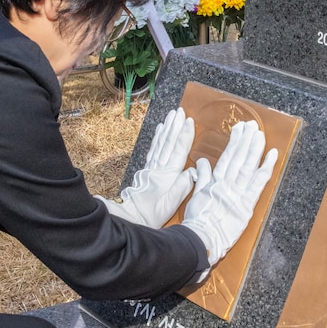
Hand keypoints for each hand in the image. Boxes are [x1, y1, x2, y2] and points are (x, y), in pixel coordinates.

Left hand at [97, 106, 195, 227]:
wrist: (132, 216)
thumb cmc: (153, 213)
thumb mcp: (171, 204)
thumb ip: (183, 186)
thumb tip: (194, 170)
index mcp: (168, 175)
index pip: (178, 150)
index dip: (185, 135)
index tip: (189, 121)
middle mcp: (159, 168)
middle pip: (168, 142)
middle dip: (175, 125)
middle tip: (179, 111)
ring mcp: (152, 167)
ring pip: (160, 143)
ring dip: (167, 128)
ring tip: (171, 116)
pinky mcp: (147, 170)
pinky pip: (153, 149)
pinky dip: (157, 138)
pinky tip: (159, 130)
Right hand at [181, 120, 277, 265]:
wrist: (201, 239)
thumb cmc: (197, 220)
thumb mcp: (196, 196)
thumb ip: (202, 177)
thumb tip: (202, 162)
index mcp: (215, 182)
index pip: (227, 157)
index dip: (235, 142)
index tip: (239, 129)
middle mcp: (227, 185)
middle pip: (239, 159)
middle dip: (246, 141)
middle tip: (253, 126)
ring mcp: (238, 194)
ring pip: (248, 167)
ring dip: (255, 149)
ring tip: (260, 135)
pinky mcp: (247, 205)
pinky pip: (258, 184)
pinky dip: (266, 169)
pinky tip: (272, 156)